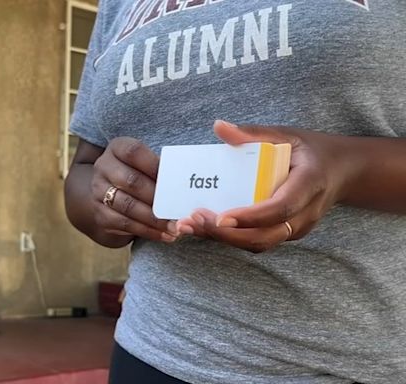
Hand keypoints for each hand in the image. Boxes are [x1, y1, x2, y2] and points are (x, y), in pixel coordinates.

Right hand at [91, 137, 178, 242]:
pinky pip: (125, 224)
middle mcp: (104, 167)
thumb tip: (187, 181)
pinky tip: (164, 235)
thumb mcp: (145, 163)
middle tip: (179, 209)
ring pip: (128, 206)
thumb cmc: (138, 174)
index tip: (174, 178)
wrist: (108, 193)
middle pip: (131, 182)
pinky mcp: (100, 214)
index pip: (133, 152)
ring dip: (155, 219)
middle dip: (158, 197)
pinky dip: (148, 231)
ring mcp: (98, 191)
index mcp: (117, 148)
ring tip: (175, 227)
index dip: (154, 165)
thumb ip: (162, 168)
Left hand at [177, 120, 361, 252]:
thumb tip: (218, 126)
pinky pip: (258, 241)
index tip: (221, 217)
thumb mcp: (287, 134)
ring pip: (259, 243)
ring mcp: (296, 228)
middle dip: (227, 234)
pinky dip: (231, 238)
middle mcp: (305, 214)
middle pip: (265, 236)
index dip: (250, 217)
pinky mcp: (286, 233)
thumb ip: (253, 133)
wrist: (342, 172)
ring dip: (224, 239)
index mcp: (309, 185)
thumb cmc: (311, 151)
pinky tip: (206, 227)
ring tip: (191, 225)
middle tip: (193, 220)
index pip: (279, 208)